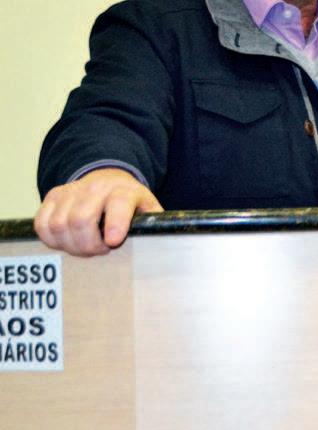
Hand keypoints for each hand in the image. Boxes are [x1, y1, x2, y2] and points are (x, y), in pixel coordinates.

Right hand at [33, 167, 162, 256]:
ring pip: (59, 225)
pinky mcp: (53, 197)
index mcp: (124, 191)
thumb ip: (154, 225)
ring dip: (71, 245)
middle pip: (81, 221)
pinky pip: (42, 224)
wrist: (108, 180)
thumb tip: (164, 243)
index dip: (115, 223)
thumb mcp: (148, 210)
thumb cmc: (130, 203)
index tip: (112, 242)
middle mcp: (96, 188)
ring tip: (86, 245)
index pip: (119, 204)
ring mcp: (71, 191)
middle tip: (100, 250)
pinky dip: (52, 239)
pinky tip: (68, 240)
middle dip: (88, 245)